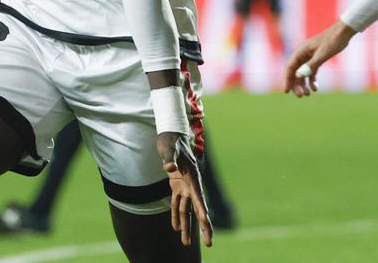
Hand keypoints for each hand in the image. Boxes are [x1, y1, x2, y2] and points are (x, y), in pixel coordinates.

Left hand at [157, 131, 211, 247]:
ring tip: (186, 242)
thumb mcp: (168, 148)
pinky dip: (176, 215)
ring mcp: (184, 185)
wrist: (170, 134)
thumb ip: (169, 158)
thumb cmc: (170, 140)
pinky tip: (175, 228)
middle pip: (198, 208)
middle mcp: (191, 183)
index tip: (207, 221)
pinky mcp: (177, 186)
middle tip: (209, 242)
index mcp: (192, 176)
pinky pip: (177, 204)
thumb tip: (169, 167)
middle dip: (204, 226)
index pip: (198, 196)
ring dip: (186, 226)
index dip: (202, 209)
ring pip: (187, 210)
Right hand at [284, 21, 355, 96]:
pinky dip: (312, 80)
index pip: (290, 67)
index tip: (286, 91)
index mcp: (300, 51)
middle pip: (295, 72)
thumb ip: (310, 66)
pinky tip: (315, 88)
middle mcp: (302, 54)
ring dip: (303, 84)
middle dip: (296, 84)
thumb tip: (298, 76)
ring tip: (307, 94)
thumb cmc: (332, 42)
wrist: (343, 33)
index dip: (287, 80)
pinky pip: (311, 71)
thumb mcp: (322, 55)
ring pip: (302, 73)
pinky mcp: (316, 58)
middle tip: (300, 96)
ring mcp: (309, 56)